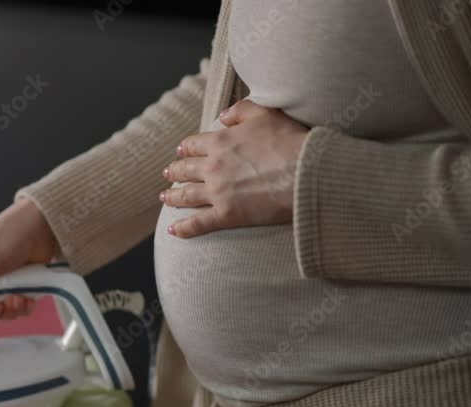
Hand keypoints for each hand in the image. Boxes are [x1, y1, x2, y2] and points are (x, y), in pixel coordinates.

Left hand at [159, 99, 308, 237]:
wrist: (306, 173)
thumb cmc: (290, 142)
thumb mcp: (266, 113)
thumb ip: (241, 111)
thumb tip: (222, 116)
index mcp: (220, 141)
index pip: (193, 145)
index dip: (185, 148)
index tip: (180, 151)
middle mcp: (213, 166)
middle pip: (185, 169)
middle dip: (174, 171)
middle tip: (167, 174)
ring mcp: (217, 192)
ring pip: (186, 195)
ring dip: (172, 197)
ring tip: (165, 198)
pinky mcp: (226, 215)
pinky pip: (198, 224)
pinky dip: (183, 228)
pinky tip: (173, 231)